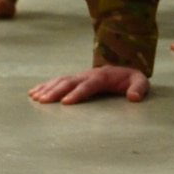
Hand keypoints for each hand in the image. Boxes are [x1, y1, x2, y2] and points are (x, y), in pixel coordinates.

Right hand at [28, 66, 149, 104]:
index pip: (88, 85)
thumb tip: (134, 98)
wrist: (123, 70)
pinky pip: (57, 81)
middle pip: (70, 82)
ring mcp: (79, 76)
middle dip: (56, 91)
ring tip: (35, 98)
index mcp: (103, 77)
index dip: (78, 93)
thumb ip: (139, 88)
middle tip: (43, 101)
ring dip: (47, 88)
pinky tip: (33, 93)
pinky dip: (44, 86)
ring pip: (60, 80)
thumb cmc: (131, 79)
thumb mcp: (140, 82)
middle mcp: (87, 75)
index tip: (65, 102)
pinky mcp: (74, 79)